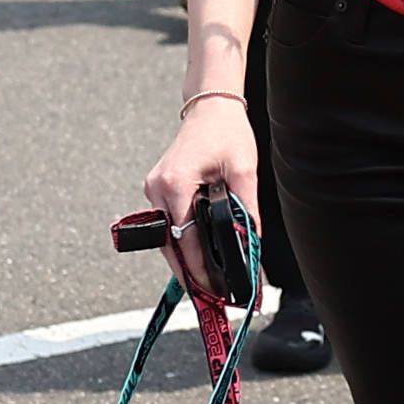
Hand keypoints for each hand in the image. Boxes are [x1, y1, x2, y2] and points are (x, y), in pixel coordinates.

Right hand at [142, 97, 257, 292]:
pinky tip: (198, 259)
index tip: (216, 291)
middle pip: (171, 244)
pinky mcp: (158, 190)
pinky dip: (182, 242)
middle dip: (191, 272)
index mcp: (175, 183)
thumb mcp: (244, 172)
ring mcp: (154, 190)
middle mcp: (157, 189)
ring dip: (185, 260)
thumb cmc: (227, 133)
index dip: (202, 270)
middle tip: (213, 296)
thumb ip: (246, 211)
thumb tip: (250, 246)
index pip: (186, 239)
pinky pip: (168, 224)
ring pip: (167, 237)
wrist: (211, 107)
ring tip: (208, 284)